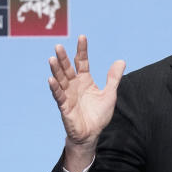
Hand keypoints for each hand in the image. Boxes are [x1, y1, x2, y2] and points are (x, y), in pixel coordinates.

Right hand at [47, 35, 124, 170]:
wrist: (92, 134)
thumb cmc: (98, 114)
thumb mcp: (110, 94)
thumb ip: (113, 78)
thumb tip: (121, 61)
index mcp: (85, 80)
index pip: (82, 62)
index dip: (82, 50)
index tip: (82, 37)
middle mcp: (74, 85)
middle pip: (67, 68)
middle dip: (63, 57)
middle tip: (59, 46)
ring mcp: (68, 95)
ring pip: (60, 79)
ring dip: (56, 70)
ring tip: (52, 58)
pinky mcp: (64, 106)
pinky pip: (59, 95)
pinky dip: (55, 88)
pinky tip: (51, 79)